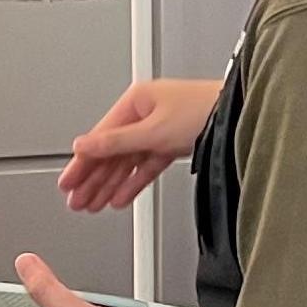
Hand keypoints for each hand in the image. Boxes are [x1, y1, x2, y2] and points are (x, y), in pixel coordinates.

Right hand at [60, 77, 219, 211]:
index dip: (82, 162)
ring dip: (109, 184)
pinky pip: (145, 166)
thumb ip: (116, 143)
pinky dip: (133, 182)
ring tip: (93, 204)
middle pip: (111, 151)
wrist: (238, 115)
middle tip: (76, 200)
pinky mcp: (171, 143)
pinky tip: (120, 196)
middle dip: (93, 179)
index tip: (68, 182)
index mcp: (136, 102)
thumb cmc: (204, 110)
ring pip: (127, 162)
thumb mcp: (152, 131)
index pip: (100, 137)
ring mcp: (158, 129)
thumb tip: (84, 145)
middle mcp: (145, 114)